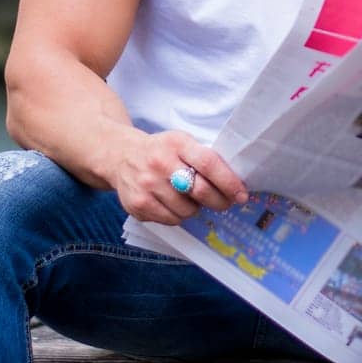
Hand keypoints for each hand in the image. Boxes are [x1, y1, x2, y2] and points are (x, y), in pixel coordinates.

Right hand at [105, 128, 248, 224]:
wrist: (120, 155)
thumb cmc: (160, 150)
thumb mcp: (181, 142)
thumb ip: (203, 158)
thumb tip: (234, 185)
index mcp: (176, 143)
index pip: (208, 163)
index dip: (229, 182)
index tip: (241, 194)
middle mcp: (160, 163)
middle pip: (200, 190)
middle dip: (219, 201)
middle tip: (225, 203)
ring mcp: (147, 185)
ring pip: (187, 210)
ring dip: (195, 208)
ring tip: (188, 197)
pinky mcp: (137, 205)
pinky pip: (171, 220)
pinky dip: (178, 215)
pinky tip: (173, 203)